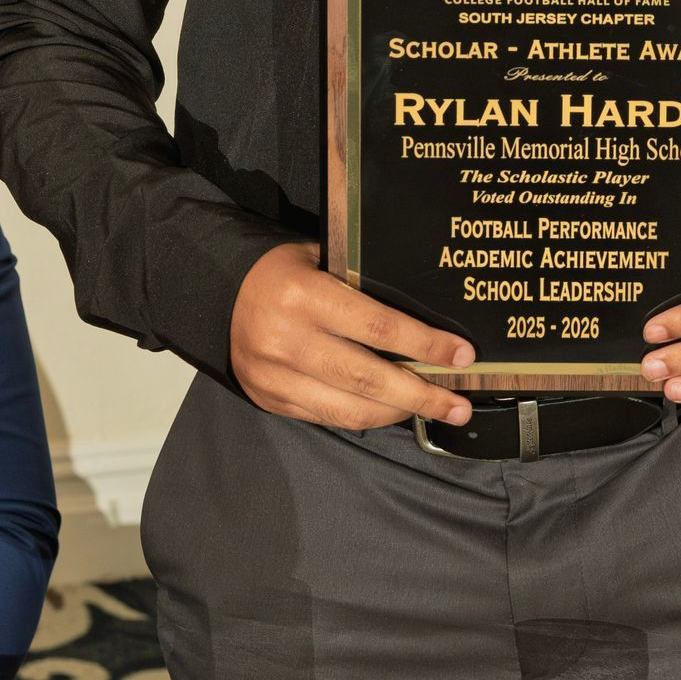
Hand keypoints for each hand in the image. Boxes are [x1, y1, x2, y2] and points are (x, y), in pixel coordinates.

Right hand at [231, 242, 475, 429]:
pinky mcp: (270, 401)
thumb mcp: (322, 261)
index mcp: (304, 296)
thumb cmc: (284, 271)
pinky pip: (328, 418)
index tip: (462, 355)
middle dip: (422, 395)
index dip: (425, 344)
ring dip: (399, 413)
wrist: (218, 293)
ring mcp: (275, 377)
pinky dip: (365, 417)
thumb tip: (427, 316)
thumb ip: (363, 286)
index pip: (378, 327)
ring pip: (350, 410)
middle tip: (460, 405)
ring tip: (436, 411)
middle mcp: (288, 340)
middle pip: (369, 378)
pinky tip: (392, 411)